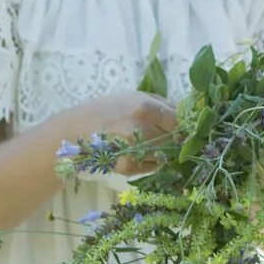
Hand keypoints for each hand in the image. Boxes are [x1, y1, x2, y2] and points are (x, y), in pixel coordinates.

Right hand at [57, 91, 178, 174]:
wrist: (75, 131)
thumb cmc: (107, 109)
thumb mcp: (134, 97)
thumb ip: (163, 103)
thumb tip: (187, 112)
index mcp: (146, 108)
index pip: (179, 121)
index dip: (182, 124)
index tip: (181, 126)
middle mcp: (142, 129)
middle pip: (175, 139)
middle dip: (176, 139)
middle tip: (167, 136)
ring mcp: (136, 150)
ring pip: (167, 155)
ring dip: (165, 151)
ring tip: (151, 143)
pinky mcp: (129, 167)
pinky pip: (153, 166)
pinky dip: (153, 161)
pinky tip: (142, 152)